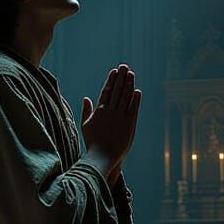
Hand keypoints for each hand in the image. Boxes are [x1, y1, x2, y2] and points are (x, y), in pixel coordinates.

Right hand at [81, 64, 140, 181]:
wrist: (101, 157)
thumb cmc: (92, 142)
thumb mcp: (85, 125)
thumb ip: (86, 111)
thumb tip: (86, 98)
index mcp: (99, 111)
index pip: (106, 91)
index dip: (111, 80)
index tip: (114, 71)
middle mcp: (110, 112)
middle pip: (116, 91)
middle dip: (121, 78)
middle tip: (124, 66)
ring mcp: (119, 117)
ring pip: (125, 97)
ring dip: (128, 84)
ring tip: (131, 74)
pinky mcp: (129, 125)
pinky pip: (133, 109)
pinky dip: (135, 100)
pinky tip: (137, 91)